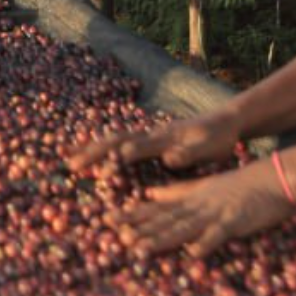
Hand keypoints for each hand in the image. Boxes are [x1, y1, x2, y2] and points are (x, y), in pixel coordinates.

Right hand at [69, 106, 240, 174]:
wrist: (225, 120)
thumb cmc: (218, 138)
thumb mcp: (208, 147)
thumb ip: (189, 153)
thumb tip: (169, 158)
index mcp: (163, 138)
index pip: (134, 149)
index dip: (118, 161)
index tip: (103, 175)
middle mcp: (150, 134)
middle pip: (115, 140)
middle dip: (92, 152)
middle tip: (71, 166)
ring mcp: (148, 135)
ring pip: (113, 140)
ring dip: (91, 149)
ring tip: (70, 159)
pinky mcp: (149, 140)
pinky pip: (120, 143)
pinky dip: (101, 148)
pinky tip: (91, 155)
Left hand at [115, 160, 295, 257]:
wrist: (274, 177)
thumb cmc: (240, 186)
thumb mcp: (203, 187)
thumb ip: (176, 191)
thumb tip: (148, 193)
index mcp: (190, 199)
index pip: (156, 207)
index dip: (133, 215)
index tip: (108, 221)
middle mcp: (197, 205)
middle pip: (165, 218)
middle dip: (140, 229)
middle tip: (115, 237)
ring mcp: (215, 213)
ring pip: (184, 227)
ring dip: (162, 239)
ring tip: (140, 249)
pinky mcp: (236, 221)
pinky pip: (219, 234)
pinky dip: (206, 243)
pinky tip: (192, 254)